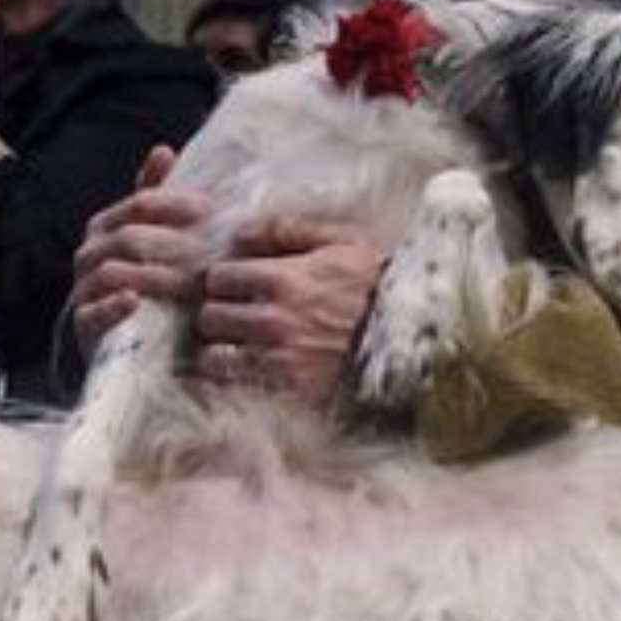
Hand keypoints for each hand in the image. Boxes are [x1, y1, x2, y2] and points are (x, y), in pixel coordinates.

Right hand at [69, 148, 201, 358]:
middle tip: (205, 250)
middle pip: (126, 237)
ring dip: (149, 275)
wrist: (135, 344)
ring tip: (184, 280)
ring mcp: (85, 290)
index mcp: (107, 227)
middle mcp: (91, 255)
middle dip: (168, 242)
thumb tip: (163, 151)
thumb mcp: (158, 238)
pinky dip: (113, 306)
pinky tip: (137, 301)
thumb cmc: (149, 283)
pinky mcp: (84, 326)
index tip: (209, 211)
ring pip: (108, 271)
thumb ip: (157, 196)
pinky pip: (92, 313)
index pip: (139, 204)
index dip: (174, 204)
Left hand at [195, 216, 387, 411]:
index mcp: (282, 278)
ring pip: (212, 356)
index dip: (226, 280)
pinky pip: (232, 388)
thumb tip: (240, 231)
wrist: (410, 340)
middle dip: (220, 314)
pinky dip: (235, 380)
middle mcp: (271, 319)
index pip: (218, 276)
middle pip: (210, 316)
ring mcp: (275, 360)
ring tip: (242, 348)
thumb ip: (288, 228)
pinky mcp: (283, 392)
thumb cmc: (374, 287)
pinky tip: (251, 372)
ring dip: (222, 351)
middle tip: (238, 316)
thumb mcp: (342, 242)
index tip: (240, 286)